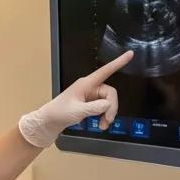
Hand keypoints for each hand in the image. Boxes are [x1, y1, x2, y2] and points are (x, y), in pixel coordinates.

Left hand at [18, 50, 133, 147]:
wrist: (49, 122)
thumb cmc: (59, 113)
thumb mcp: (76, 111)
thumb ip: (93, 108)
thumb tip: (107, 105)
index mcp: (86, 84)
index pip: (105, 71)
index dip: (118, 63)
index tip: (130, 54)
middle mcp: (90, 87)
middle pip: (110, 93)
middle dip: (111, 108)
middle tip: (107, 121)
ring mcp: (91, 95)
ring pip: (108, 102)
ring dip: (108, 114)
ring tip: (103, 125)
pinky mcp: (90, 103)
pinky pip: (104, 107)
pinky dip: (104, 116)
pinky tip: (101, 124)